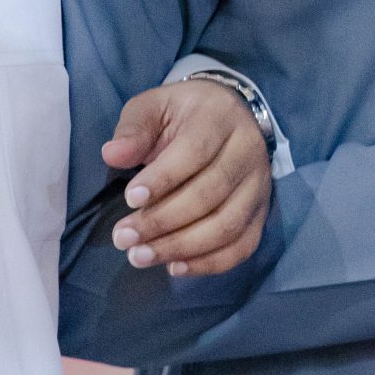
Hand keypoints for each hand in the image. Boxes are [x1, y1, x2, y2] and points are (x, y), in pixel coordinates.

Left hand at [105, 79, 271, 278]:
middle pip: (211, 194)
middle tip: (123, 238)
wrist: (231, 116)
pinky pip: (243, 245)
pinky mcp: (261, 212)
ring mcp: (259, 186)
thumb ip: (134, 129)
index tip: (130, 199)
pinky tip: (174, 267)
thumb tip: (113, 155)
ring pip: (227, 226)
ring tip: (140, 256)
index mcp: (220, 119)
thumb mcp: (155, 107)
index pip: (195, 151)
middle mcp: (248, 153)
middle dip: (163, 221)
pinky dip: (209, 263)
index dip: (163, 179)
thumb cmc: (185, 114)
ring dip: (181, 247)